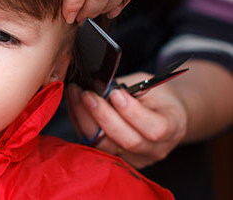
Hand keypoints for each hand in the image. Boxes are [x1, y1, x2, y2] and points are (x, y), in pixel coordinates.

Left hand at [66, 73, 187, 168]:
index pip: (154, 129)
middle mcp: (154, 150)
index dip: (132, 113)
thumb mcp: (152, 86)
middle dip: (103, 115)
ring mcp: (134, 159)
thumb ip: (131, 90)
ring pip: (105, 146)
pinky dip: (80, 123)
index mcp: (172, 129)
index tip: (116, 93)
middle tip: (88, 93)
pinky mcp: (114, 159)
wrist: (161, 114)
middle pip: (127, 140)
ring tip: (75, 95)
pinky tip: (73, 104)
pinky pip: (93, 145)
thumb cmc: (156, 96)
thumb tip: (102, 86)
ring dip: (85, 119)